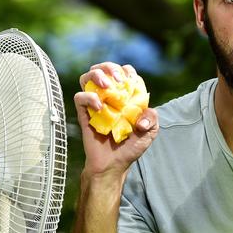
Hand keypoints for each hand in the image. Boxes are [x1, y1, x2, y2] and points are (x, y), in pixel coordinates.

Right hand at [74, 62, 158, 180]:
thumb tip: (142, 115)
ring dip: (97, 75)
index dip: (127, 71)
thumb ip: (152, 117)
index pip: (124, 72)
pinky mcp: (83, 114)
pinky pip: (79, 97)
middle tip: (118, 79)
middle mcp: (109, 97)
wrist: (113, 165)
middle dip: (110, 67)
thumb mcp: (150, 132)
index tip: (131, 78)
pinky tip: (99, 106)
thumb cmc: (130, 148)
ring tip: (106, 86)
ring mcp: (95, 103)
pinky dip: (89, 97)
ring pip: (87, 77)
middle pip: (104, 68)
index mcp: (125, 97)